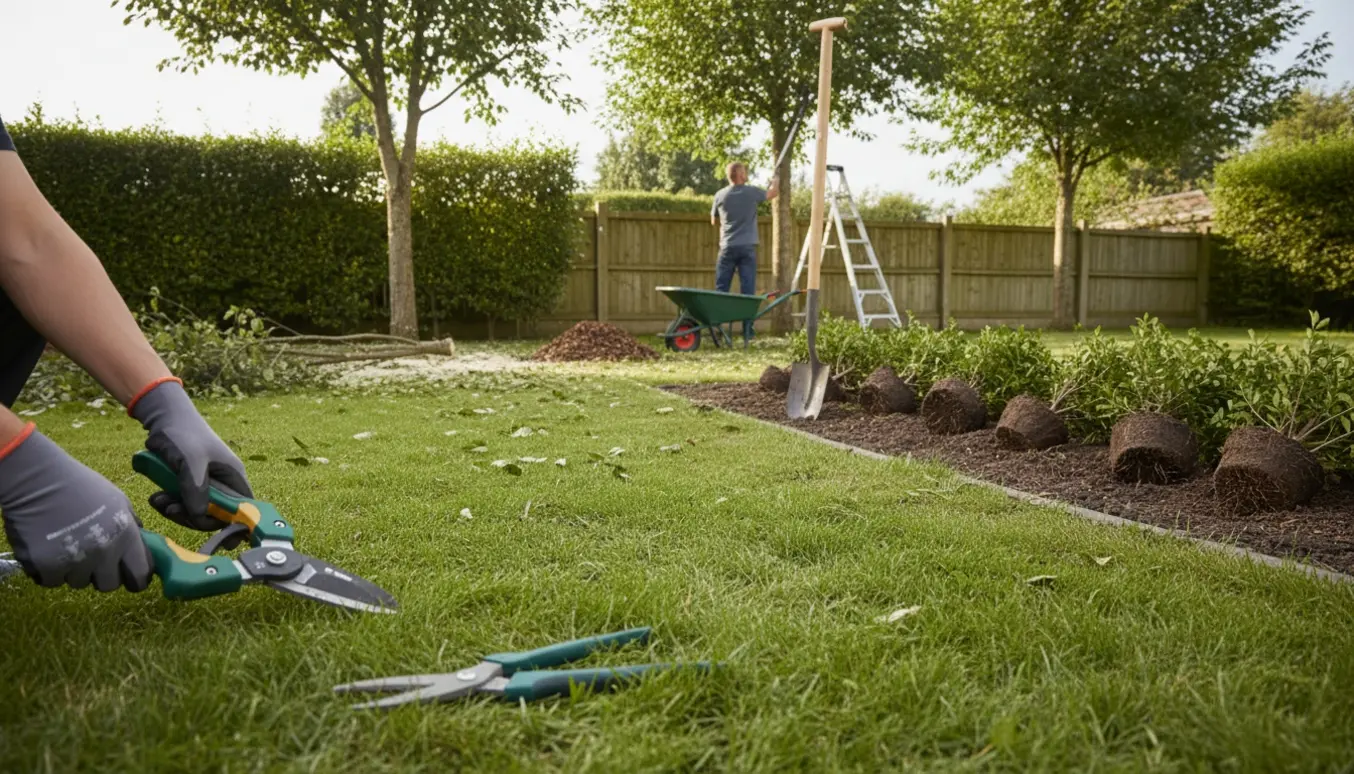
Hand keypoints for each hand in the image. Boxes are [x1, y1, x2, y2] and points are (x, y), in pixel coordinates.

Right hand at [0, 426, 151, 590]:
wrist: (38, 481)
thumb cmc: (81, 487)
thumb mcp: (118, 501)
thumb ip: (132, 525)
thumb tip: (140, 544)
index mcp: (126, 536)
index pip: (140, 574)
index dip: (135, 578)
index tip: (126, 574)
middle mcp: (104, 553)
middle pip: (109, 585)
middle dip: (101, 575)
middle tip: (90, 558)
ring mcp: (74, 561)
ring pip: (79, 583)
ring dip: (74, 570)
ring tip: (65, 545)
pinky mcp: (46, 566)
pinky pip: (52, 581)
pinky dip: (49, 570)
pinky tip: (47, 549)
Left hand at [129, 379, 252, 531]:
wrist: (162, 418)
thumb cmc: (184, 434)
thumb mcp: (192, 461)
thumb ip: (197, 489)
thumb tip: (200, 516)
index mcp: (233, 476)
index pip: (245, 509)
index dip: (238, 525)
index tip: (224, 541)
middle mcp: (222, 483)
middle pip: (216, 515)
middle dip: (195, 518)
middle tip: (172, 510)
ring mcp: (205, 485)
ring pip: (196, 512)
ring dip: (177, 511)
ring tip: (159, 501)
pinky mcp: (187, 485)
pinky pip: (182, 504)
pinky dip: (168, 504)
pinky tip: (156, 497)